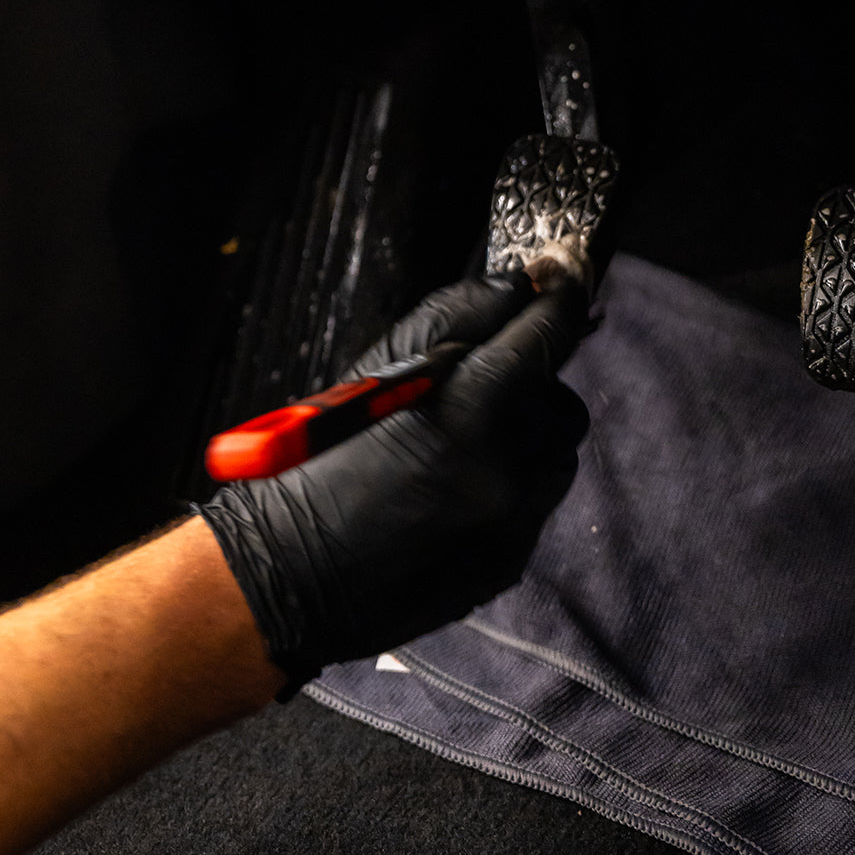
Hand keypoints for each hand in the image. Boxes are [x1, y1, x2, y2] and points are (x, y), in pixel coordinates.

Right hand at [197, 272, 589, 690]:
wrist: (293, 570)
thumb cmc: (321, 462)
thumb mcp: (382, 367)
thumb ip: (459, 315)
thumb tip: (518, 289)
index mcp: (477, 406)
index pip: (549, 333)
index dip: (560, 300)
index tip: (560, 283)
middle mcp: (510, 465)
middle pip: (561, 401)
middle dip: (530, 386)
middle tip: (479, 389)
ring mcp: (516, 519)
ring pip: (556, 455)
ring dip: (526, 439)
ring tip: (462, 447)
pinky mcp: (512, 558)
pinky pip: (535, 504)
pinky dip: (510, 486)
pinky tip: (454, 492)